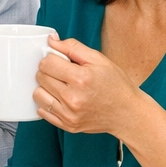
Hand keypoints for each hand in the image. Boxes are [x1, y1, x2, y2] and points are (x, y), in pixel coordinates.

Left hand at [33, 37, 147, 136]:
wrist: (128, 113)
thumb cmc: (116, 85)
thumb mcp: (99, 60)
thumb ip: (73, 47)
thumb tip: (51, 41)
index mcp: (81, 78)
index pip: (46, 63)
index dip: (51, 58)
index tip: (60, 61)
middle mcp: (72, 98)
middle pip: (41, 77)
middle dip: (49, 71)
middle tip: (64, 73)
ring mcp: (69, 114)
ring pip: (37, 94)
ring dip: (46, 87)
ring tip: (61, 86)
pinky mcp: (67, 125)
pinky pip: (42, 111)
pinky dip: (48, 102)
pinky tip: (62, 99)